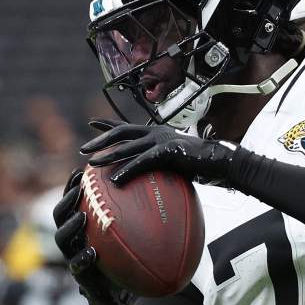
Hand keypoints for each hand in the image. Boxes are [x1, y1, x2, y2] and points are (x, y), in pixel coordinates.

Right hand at [53, 169, 131, 304]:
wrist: (121, 294)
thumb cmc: (127, 259)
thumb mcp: (132, 236)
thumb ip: (137, 215)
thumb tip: (160, 188)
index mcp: (82, 226)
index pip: (72, 200)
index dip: (72, 185)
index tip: (82, 170)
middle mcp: (73, 240)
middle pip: (60, 215)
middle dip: (67, 200)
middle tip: (78, 189)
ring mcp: (73, 258)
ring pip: (62, 240)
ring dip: (70, 226)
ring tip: (81, 216)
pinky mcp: (80, 278)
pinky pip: (77, 267)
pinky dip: (83, 259)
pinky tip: (92, 252)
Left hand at [81, 119, 235, 185]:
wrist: (220, 162)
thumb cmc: (199, 164)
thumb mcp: (174, 161)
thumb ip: (159, 164)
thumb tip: (147, 178)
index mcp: (157, 132)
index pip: (128, 126)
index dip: (108, 125)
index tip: (91, 125)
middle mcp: (157, 132)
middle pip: (122, 132)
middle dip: (101, 140)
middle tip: (84, 149)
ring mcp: (162, 140)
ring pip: (128, 146)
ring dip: (108, 155)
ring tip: (93, 163)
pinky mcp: (168, 151)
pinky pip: (143, 161)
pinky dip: (128, 169)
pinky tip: (117, 179)